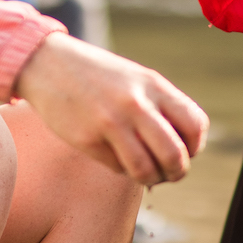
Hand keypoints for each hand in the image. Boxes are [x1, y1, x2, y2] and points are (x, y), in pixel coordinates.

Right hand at [13, 33, 208, 184]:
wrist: (48, 63)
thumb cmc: (98, 76)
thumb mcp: (136, 79)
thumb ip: (161, 106)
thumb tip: (183, 150)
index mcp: (153, 85)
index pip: (195, 125)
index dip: (194, 147)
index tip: (184, 151)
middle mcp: (136, 103)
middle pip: (174, 155)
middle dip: (176, 172)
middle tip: (169, 174)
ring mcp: (110, 122)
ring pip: (146, 170)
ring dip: (151, 179)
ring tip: (146, 175)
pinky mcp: (87, 139)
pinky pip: (117, 168)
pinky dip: (123, 170)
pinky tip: (116, 158)